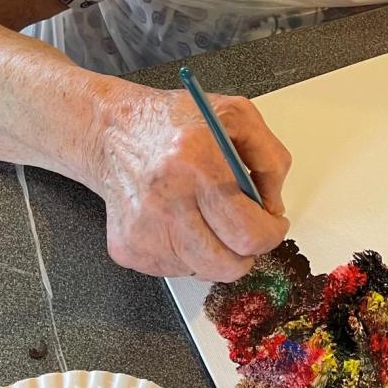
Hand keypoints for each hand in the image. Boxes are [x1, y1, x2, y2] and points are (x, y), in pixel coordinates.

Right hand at [89, 79, 291, 281]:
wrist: (114, 131)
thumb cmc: (176, 121)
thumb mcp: (236, 115)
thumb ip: (270, 158)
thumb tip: (273, 207)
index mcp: (195, 161)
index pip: (247, 230)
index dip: (270, 234)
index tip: (273, 224)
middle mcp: (166, 198)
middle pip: (227, 264)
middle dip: (248, 250)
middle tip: (247, 228)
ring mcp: (144, 228)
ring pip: (203, 272)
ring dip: (217, 252)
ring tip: (209, 218)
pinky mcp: (128, 247)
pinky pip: (175, 270)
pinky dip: (188, 253)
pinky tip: (181, 219)